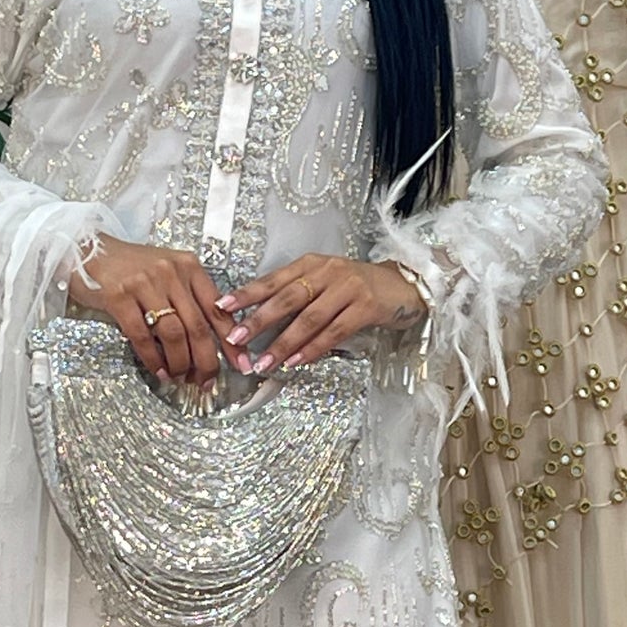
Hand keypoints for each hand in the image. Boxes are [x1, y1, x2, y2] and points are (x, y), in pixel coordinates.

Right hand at [68, 235, 227, 385]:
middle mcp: (170, 272)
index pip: (217, 309)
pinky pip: (142, 336)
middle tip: (206, 382)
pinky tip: (158, 370)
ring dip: (179, 363)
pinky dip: (152, 358)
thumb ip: (190, 299)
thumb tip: (211, 341)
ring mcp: (144, 283)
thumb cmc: (131, 268)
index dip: (231, 340)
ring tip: (179, 377)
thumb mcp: (168, 274)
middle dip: (206, 361)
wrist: (87, 251)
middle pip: (198, 326)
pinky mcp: (119, 296)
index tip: (241, 364)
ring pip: (173, 334)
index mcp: (189, 267)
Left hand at [217, 253, 425, 374]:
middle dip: (258, 321)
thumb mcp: (324, 283)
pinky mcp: (366, 307)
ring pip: (308, 318)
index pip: (273, 279)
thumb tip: (259, 319)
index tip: (223, 307)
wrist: (403, 286)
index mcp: (311, 264)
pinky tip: (296, 361)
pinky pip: (334, 331)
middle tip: (236, 339)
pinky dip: (313, 348)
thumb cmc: (358, 288)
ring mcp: (348, 288)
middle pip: (286, 298)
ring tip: (264, 362)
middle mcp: (327, 272)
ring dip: (284, 343)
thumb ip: (297, 296)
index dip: (247, 293)